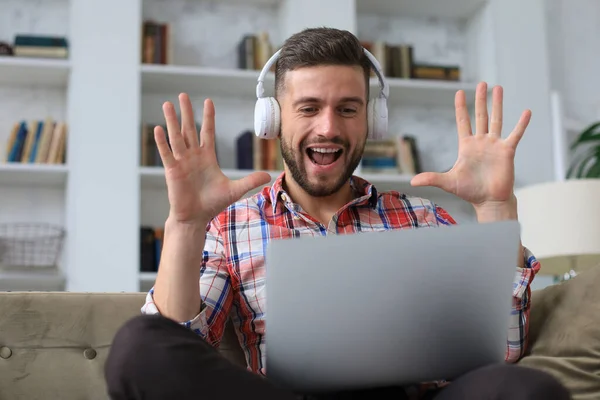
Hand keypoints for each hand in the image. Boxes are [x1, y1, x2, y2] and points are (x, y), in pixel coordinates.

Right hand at [155, 93, 270, 224]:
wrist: (196, 218)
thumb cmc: (212, 204)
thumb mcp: (235, 190)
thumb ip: (250, 181)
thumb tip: (268, 175)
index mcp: (207, 157)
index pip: (207, 132)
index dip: (208, 117)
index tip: (208, 101)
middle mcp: (193, 156)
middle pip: (189, 129)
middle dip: (186, 112)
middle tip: (183, 94)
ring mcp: (181, 162)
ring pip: (176, 137)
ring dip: (172, 121)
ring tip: (167, 104)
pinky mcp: (172, 170)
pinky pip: (166, 153)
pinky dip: (162, 141)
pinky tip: (158, 128)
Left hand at [410, 82, 531, 207]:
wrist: (489, 200)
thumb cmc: (469, 191)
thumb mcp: (448, 182)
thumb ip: (431, 178)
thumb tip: (412, 181)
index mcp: (466, 145)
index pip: (463, 121)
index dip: (461, 107)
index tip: (459, 92)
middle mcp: (481, 142)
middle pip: (481, 115)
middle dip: (481, 99)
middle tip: (482, 83)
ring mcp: (495, 145)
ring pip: (497, 120)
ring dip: (498, 104)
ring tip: (499, 88)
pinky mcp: (507, 151)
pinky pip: (515, 134)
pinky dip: (521, 124)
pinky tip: (527, 111)